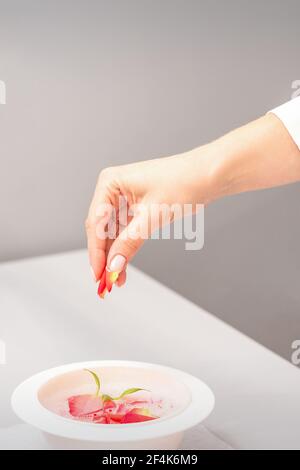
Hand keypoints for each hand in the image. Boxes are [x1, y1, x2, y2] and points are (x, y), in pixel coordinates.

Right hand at [86, 150, 215, 287]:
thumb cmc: (183, 183)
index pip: (96, 223)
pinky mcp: (135, 206)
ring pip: (112, 233)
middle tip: (105, 282)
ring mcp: (124, 197)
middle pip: (101, 229)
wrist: (208, 176)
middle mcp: (113, 188)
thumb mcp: (152, 217)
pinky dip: (124, 248)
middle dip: (104, 256)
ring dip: (114, 255)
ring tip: (117, 279)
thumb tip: (113, 266)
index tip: (99, 275)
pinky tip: (123, 266)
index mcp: (110, 182)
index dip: (96, 252)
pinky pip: (124, 231)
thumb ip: (129, 243)